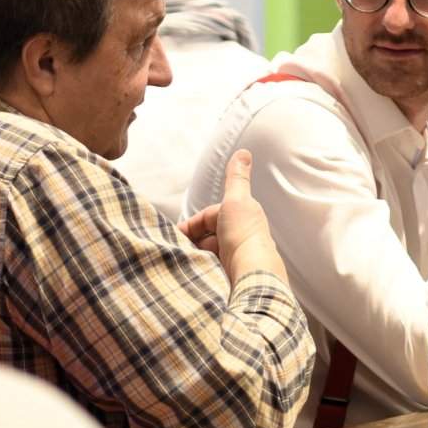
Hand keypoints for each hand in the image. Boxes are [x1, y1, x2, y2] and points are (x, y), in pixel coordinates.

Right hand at [179, 150, 283, 284]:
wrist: (252, 273)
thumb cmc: (243, 235)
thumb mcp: (237, 199)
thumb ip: (236, 177)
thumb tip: (244, 152)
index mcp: (241, 217)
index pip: (208, 218)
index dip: (190, 226)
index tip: (175, 235)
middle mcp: (240, 236)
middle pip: (207, 237)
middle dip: (191, 241)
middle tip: (176, 250)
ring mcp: (237, 257)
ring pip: (208, 254)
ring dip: (196, 257)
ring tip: (182, 263)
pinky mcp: (233, 275)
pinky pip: (211, 270)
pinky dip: (201, 270)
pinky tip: (194, 274)